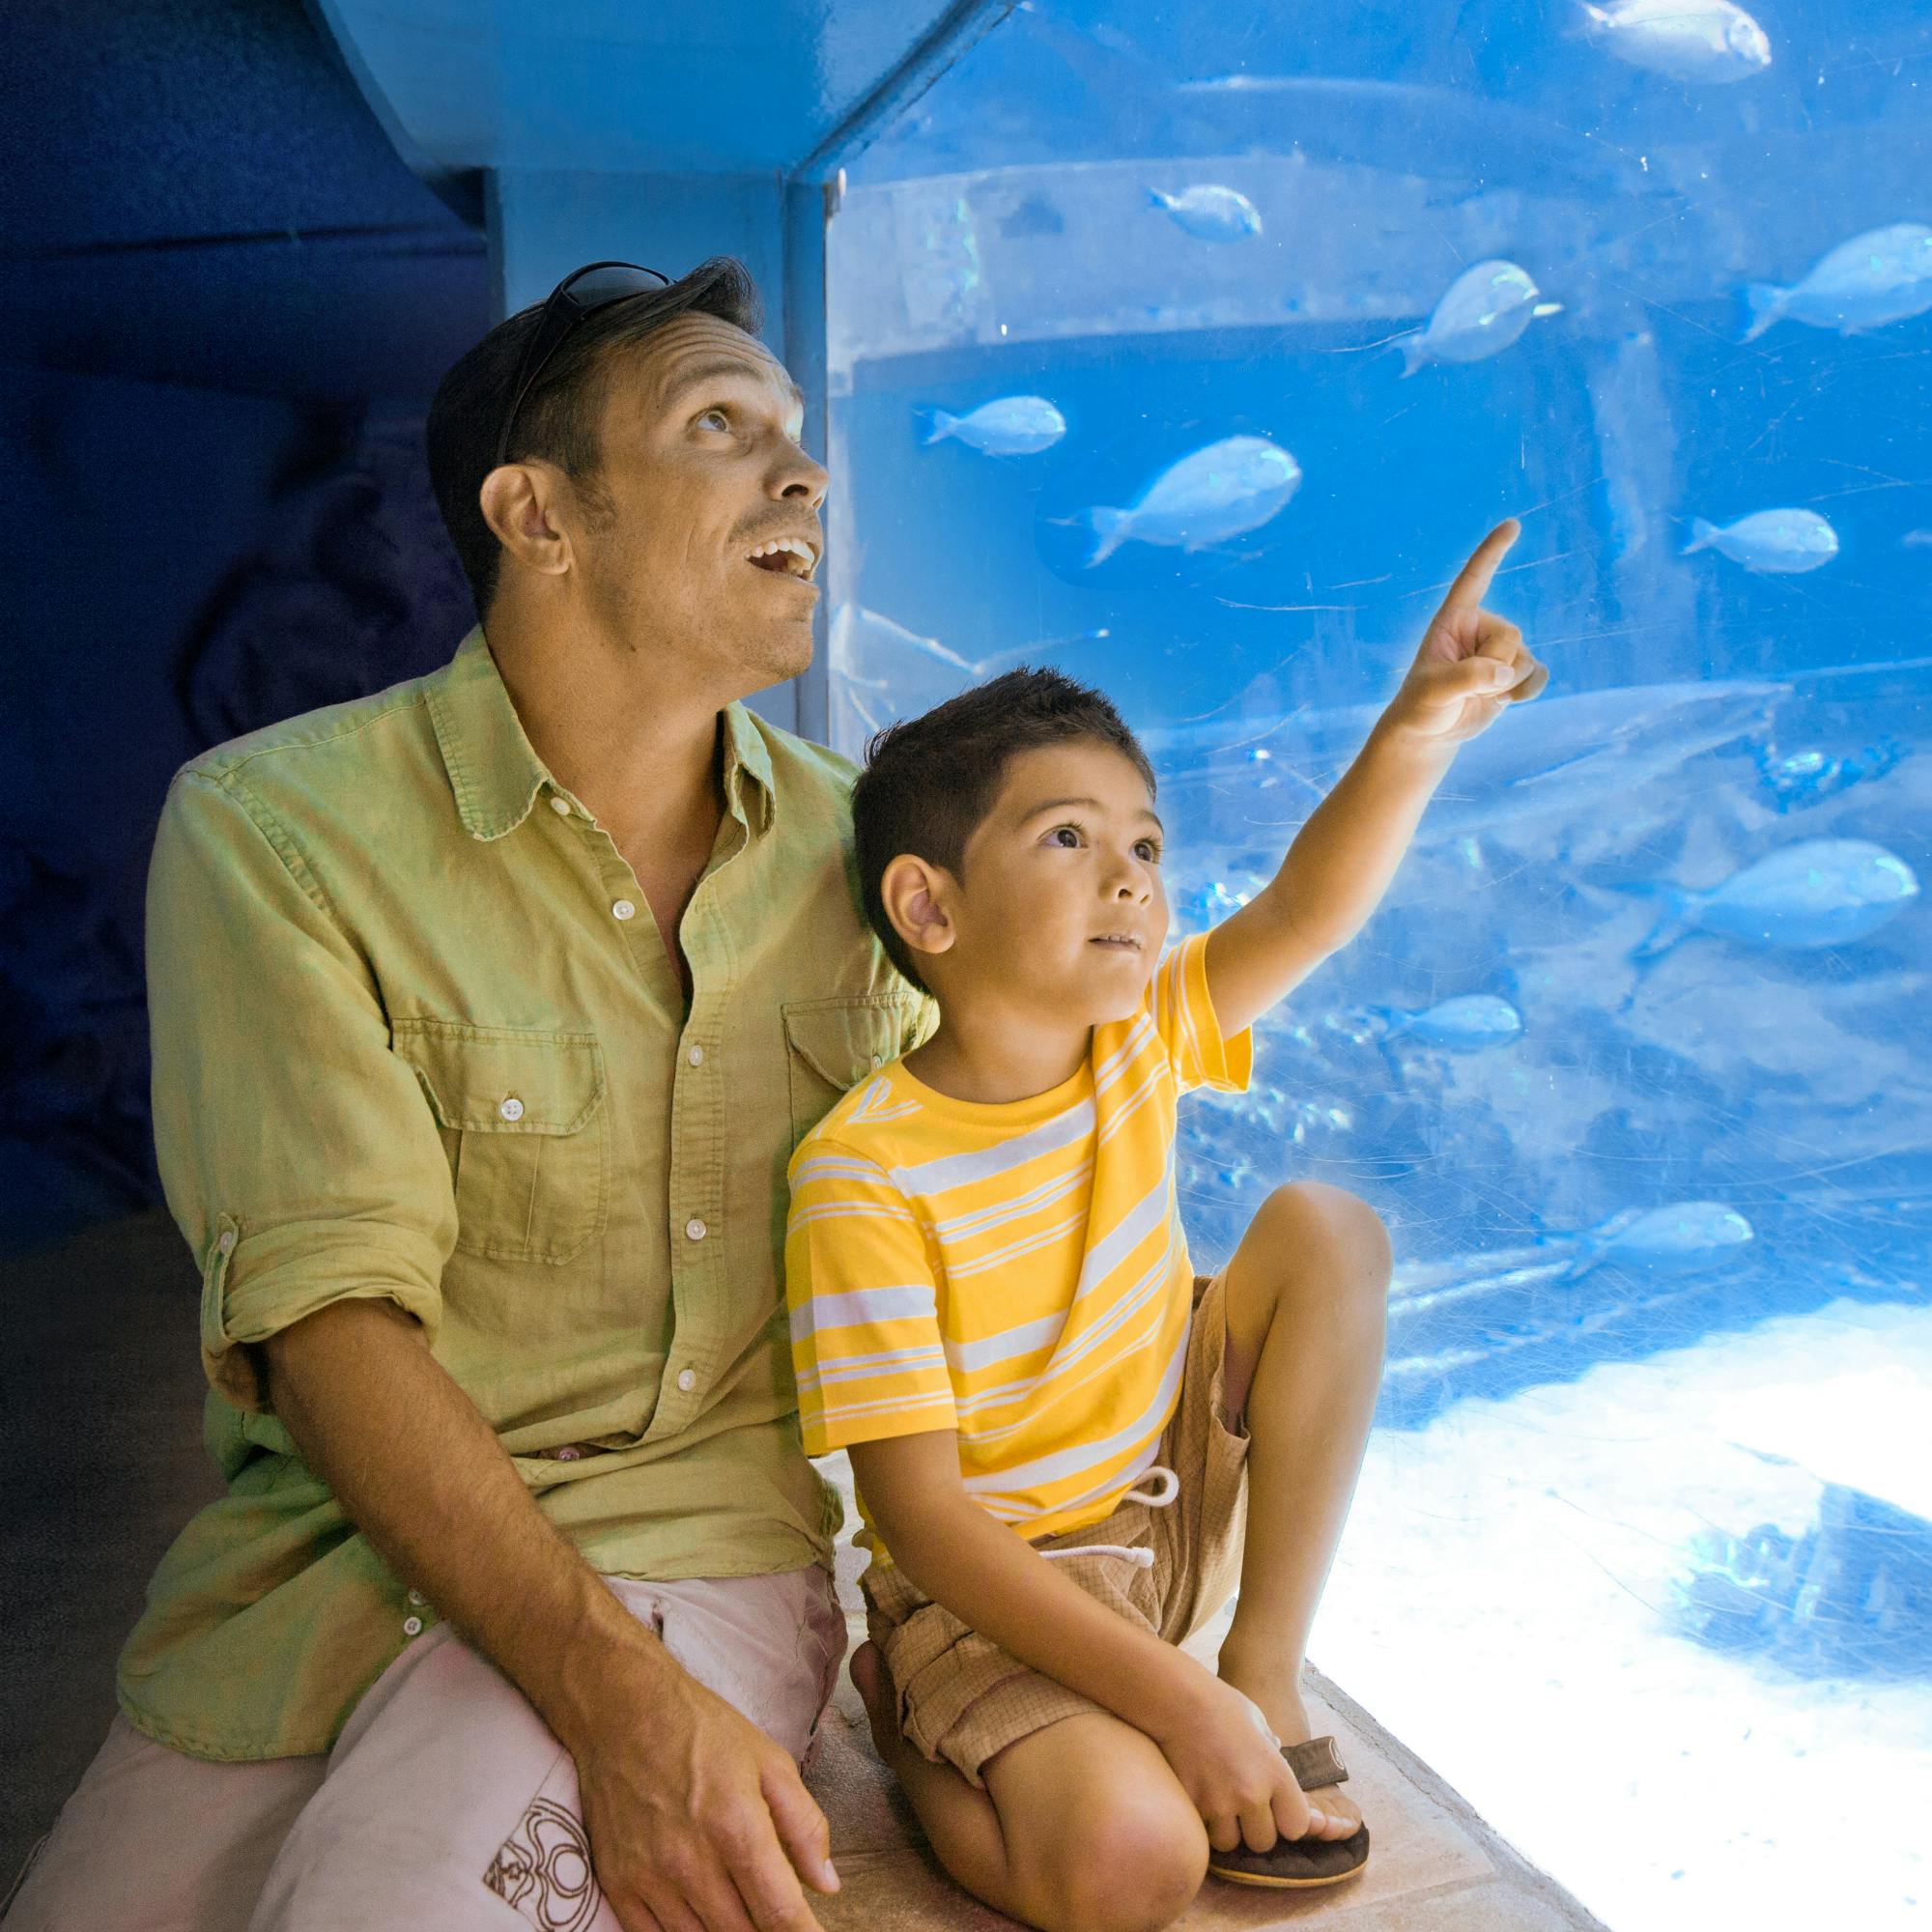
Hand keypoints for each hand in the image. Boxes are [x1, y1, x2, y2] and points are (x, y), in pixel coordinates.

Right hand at [572, 1656, 838, 1931]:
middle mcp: (691, 1861)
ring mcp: (650, 1877)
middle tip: (775, 1912)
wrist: (623, 1711)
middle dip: (767, 1930)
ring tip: (743, 1910)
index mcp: (737, 1827)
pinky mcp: (619, 1884)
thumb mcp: (770, 1762)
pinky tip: (701, 1916)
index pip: (779, 1913)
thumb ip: (804, 1826)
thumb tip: (828, 1886)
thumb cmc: (703, 1731)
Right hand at [1151, 1672, 1322, 1854]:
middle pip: (1263, 1842)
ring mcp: (1219, 1802)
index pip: (1297, 1826)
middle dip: (1254, 1829)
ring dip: (1226, 1830)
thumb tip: (1276, 1750)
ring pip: (1230, 1843)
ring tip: (1218, 1806)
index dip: (1287, 1821)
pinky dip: (1201, 1821)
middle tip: (1243, 1809)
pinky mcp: (1192, 1804)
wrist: (1178, 1698)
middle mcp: (1251, 1793)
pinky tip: (1199, 1798)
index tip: (1276, 1810)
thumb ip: (1271, 1748)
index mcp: (1275, 1773)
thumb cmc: (1221, 1704)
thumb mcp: (1258, 1721)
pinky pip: (1202, 1831)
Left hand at [1382, 519, 1548, 747]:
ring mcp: (1499, 649)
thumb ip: (1467, 677)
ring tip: (1477, 693)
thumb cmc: (1422, 705)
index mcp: (1454, 618)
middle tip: (1466, 685)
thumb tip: (1504, 671)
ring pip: (1525, 657)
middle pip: (1511, 634)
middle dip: (1494, 666)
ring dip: (1505, 684)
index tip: (1513, 524)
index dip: (1493, 551)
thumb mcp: (1434, 691)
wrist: (1431, 732)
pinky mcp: (1514, 670)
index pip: (1475, 578)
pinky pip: (1539, 673)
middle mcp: (1480, 628)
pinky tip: (1507, 699)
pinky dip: (1527, 690)